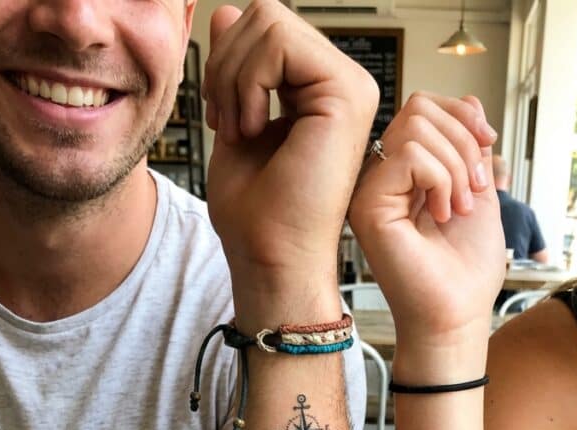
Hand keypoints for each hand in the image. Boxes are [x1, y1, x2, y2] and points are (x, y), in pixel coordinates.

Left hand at [203, 1, 378, 298]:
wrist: (271, 257)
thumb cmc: (258, 215)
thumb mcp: (234, 120)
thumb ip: (238, 67)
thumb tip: (229, 12)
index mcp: (321, 92)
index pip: (267, 29)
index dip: (229, 63)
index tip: (224, 121)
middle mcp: (343, 86)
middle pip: (266, 15)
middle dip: (227, 66)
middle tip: (229, 125)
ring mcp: (352, 87)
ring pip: (270, 20)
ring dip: (234, 78)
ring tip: (242, 131)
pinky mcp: (348, 93)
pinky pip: (279, 41)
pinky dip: (248, 82)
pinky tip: (255, 128)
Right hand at [348, 93, 503, 368]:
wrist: (456, 316)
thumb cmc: (465, 272)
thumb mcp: (479, 192)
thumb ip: (472, 147)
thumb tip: (470, 102)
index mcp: (405, 172)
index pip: (423, 108)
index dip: (461, 115)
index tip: (488, 145)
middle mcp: (382, 177)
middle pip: (419, 109)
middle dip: (463, 141)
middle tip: (475, 188)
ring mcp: (371, 190)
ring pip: (415, 128)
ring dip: (456, 166)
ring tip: (459, 207)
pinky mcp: (368, 205)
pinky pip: (410, 155)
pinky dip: (441, 178)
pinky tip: (443, 212)